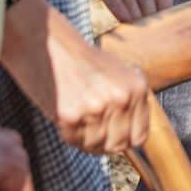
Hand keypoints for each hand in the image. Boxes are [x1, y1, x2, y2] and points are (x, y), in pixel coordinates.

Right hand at [32, 21, 152, 155]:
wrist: (50, 44)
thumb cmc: (84, 61)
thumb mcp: (119, 75)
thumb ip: (131, 103)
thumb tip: (137, 140)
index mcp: (138, 88)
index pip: (140, 136)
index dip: (126, 140)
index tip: (113, 136)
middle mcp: (121, 98)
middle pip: (118, 145)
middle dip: (104, 143)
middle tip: (91, 130)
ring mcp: (97, 108)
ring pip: (96, 146)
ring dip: (85, 139)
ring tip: (78, 119)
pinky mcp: (71, 115)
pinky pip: (74, 141)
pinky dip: (69, 135)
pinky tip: (66, 117)